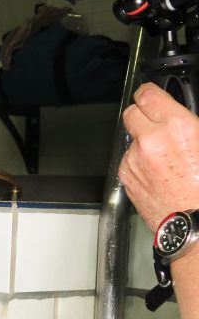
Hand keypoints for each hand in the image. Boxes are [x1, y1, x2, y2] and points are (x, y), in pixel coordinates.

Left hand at [119, 83, 198, 227]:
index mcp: (178, 127)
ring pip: (130, 138)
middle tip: (155, 122)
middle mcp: (151, 140)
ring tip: (164, 157)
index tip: (150, 94)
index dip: (148, 93)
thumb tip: (182, 119)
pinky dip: (138, 162)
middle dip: (142, 115)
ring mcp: (134, 159)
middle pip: (131, 112)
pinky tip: (158, 173)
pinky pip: (128, 160)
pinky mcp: (126, 176)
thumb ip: (190, 125)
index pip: (148, 94)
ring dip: (142, 141)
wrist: (198, 225)